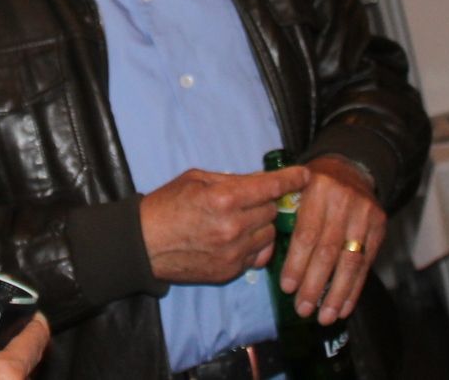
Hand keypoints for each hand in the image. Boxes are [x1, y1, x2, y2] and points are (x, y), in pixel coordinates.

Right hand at [141, 165, 309, 283]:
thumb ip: (231, 179)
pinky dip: (254, 246)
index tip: (305, 176)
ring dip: (262, 225)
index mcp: (224, 198)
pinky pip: (258, 256)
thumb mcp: (196, 179)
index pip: (270, 187)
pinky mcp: (229, 271)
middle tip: (255, 199)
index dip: (291, 179)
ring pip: (268, 235)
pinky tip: (239, 239)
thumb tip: (261, 179)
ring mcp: (233, 252)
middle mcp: (233, 226)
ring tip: (243, 220)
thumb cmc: (166, 205)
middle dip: (268, 203)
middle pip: (272, 211)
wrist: (144, 244)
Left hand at [279, 155, 384, 325]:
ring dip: (336, 294)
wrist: (351, 168)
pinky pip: (366, 264)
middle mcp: (344, 200)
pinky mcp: (380, 226)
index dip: (297, 263)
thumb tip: (262, 253)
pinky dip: (354, 289)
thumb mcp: (296, 187)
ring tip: (324, 317)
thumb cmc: (313, 186)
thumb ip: (282, 213)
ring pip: (350, 261)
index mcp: (317, 188)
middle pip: (328, 251)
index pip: (306, 233)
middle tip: (303, 309)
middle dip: (314, 285)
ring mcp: (365, 213)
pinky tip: (343, 308)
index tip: (287, 288)